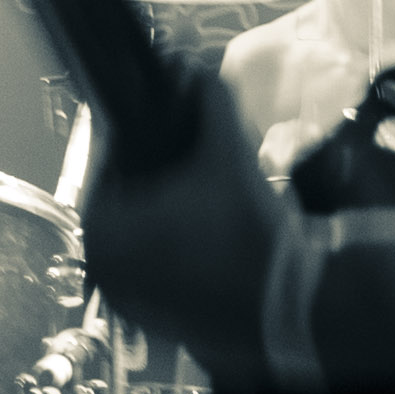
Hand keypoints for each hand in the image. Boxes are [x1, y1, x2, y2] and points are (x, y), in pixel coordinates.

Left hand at [85, 77, 294, 379]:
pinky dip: (178, 250)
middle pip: (125, 200)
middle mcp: (105, 270)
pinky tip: (211, 233)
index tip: (158, 120)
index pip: (106, 162)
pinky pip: (160, 270)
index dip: (137, 135)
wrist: (293, 305)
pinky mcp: (159, 322)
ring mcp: (130, 302)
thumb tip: (199, 71)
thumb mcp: (228, 154)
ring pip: (143, 237)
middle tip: (185, 156)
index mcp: (102, 228)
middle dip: (155, 174)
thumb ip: (210, 102)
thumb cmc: (248, 236)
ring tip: (203, 193)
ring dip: (167, 212)